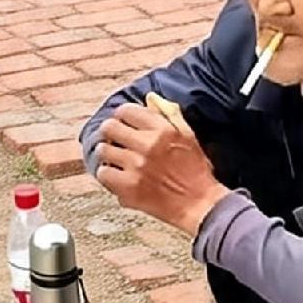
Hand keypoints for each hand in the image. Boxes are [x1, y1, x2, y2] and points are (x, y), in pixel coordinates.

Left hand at [96, 103, 228, 236]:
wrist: (199, 205)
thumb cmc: (196, 172)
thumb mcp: (188, 136)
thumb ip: (170, 114)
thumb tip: (150, 98)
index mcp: (163, 129)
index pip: (126, 111)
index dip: (121, 116)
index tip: (123, 123)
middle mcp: (148, 145)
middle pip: (109, 127)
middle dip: (110, 133)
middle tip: (114, 140)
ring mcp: (136, 166)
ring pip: (103, 150)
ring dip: (108, 154)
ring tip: (116, 160)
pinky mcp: (129, 187)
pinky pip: (103, 173)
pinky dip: (108, 175)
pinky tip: (117, 176)